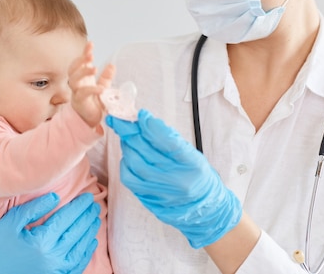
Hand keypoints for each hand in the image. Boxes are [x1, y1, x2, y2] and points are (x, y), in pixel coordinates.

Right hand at [0, 192, 99, 273]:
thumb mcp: (8, 224)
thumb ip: (33, 208)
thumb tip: (56, 197)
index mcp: (42, 241)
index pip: (67, 218)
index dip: (79, 206)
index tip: (87, 197)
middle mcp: (53, 257)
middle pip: (77, 231)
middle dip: (87, 216)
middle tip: (94, 205)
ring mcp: (57, 270)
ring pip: (81, 248)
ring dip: (90, 232)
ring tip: (94, 219)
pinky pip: (78, 265)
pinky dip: (87, 252)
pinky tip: (91, 242)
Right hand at [68, 41, 114, 127]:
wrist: (92, 119)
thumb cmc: (95, 102)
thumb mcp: (104, 86)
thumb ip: (107, 76)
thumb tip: (112, 65)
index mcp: (83, 77)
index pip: (82, 61)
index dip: (85, 52)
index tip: (90, 44)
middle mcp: (78, 83)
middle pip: (74, 68)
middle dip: (81, 60)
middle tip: (90, 55)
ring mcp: (76, 92)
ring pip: (74, 79)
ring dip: (83, 72)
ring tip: (95, 68)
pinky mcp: (79, 102)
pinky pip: (82, 93)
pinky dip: (92, 90)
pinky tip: (100, 88)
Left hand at [105, 109, 241, 247]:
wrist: (203, 207)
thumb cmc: (197, 176)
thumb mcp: (193, 154)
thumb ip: (171, 139)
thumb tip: (148, 122)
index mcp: (192, 164)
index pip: (168, 141)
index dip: (151, 126)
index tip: (142, 115)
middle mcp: (176, 179)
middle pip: (146, 152)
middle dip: (130, 132)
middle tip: (120, 120)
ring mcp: (162, 191)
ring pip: (135, 165)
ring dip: (127, 147)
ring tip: (126, 137)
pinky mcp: (150, 199)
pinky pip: (130, 180)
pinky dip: (125, 164)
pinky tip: (128, 157)